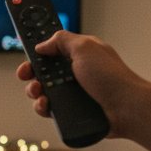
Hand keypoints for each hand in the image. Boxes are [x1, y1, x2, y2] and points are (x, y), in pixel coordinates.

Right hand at [15, 30, 144, 134]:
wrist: (125, 108)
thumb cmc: (111, 77)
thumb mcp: (85, 47)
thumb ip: (61, 40)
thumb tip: (42, 44)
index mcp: (78, 54)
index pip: (52, 48)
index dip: (37, 49)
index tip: (26, 50)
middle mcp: (74, 72)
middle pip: (42, 70)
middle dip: (30, 72)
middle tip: (25, 74)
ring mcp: (72, 92)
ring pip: (41, 90)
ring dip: (34, 90)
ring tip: (38, 92)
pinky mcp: (70, 109)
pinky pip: (48, 108)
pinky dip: (42, 107)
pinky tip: (46, 105)